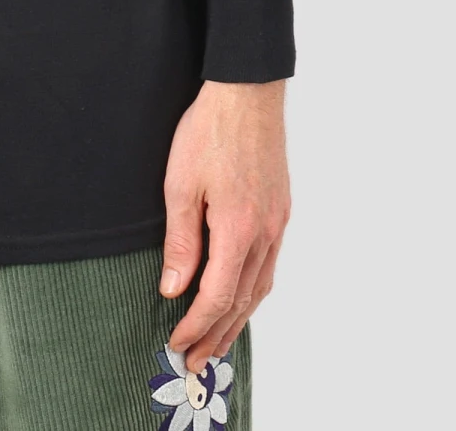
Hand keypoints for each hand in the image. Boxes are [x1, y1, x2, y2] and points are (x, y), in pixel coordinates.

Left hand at [159, 79, 290, 371]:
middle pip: (242, 302)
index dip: (196, 326)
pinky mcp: (281, 210)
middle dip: (217, 336)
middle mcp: (265, 233)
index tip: (176, 344)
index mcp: (238, 230)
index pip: (216, 297)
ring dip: (238, 319)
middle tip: (196, 362)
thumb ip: (180, 241)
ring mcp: (278, 223)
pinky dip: (252, 291)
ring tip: (217, 342)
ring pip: (260, 287)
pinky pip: (269, 265)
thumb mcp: (180, 184)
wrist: (247, 93)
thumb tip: (173, 288)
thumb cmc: (209, 131)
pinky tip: (240, 297)